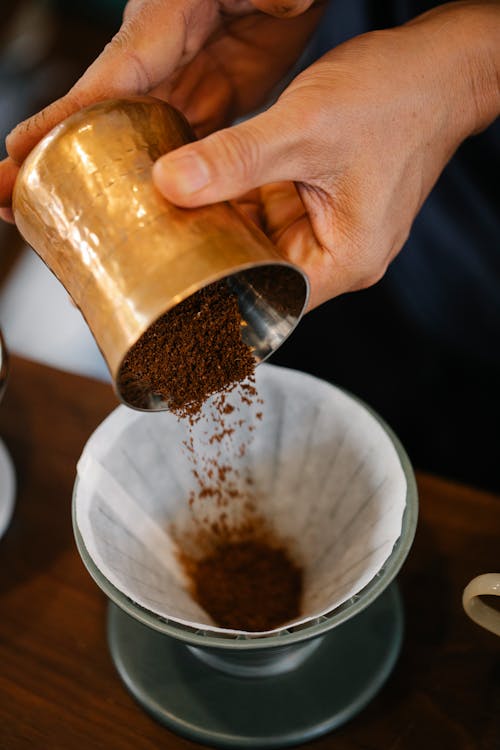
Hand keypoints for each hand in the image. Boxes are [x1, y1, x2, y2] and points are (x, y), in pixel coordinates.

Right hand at [0, 0, 324, 220]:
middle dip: (52, 154)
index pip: (111, 73)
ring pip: (128, 134)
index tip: (22, 151)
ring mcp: (181, 80)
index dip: (65, 115)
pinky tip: (134, 209)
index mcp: (167, 19)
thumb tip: (281, 5)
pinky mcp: (206, 99)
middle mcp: (161, 53)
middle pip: (98, 113)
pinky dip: (153, 176)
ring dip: (94, 173)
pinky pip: (171, 142)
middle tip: (10, 197)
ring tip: (52, 211)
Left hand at [151, 1, 499, 309]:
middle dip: (214, 251)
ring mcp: (331, 231)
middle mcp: (340, 255)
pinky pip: (271, 213)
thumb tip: (171, 183)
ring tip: (177, 205)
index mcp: (347, 261)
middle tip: (163, 232)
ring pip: (261, 242)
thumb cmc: (394, 99)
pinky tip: (209, 182)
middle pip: (261, 273)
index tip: (174, 273)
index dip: (218, 290)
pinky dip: (242, 198)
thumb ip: (235, 159)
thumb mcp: (303, 129)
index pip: (270, 300)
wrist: (436, 67)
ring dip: (225, 222)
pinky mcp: (321, 205)